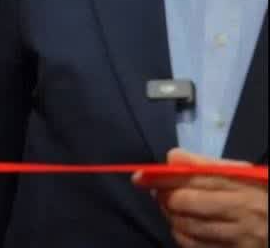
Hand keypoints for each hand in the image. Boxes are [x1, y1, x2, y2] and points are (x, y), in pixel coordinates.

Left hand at [134, 148, 267, 247]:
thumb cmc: (256, 196)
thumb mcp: (240, 175)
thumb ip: (206, 164)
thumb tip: (171, 157)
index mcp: (244, 185)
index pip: (193, 178)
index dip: (161, 177)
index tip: (139, 177)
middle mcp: (243, 211)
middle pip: (185, 203)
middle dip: (165, 198)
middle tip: (161, 195)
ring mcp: (240, 238)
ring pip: (185, 226)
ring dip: (171, 217)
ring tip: (173, 210)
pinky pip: (193, 247)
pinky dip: (181, 236)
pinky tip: (184, 228)